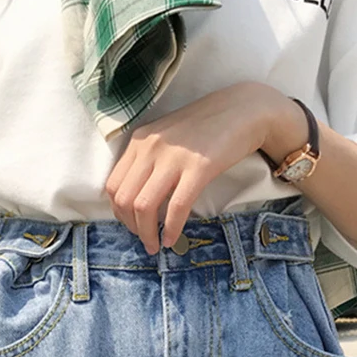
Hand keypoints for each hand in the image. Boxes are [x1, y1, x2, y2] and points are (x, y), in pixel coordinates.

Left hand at [105, 81, 306, 253]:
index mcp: (139, 141)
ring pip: (144, 207)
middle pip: (124, 199)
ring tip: (156, 245)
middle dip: (131, 227)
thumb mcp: (166, 138)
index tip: (132, 225)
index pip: (113, 185)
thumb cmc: (205, 128)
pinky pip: (176, 207)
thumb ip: (149, 161)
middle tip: (145, 240)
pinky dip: (171, 229)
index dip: (119, 213)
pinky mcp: (198, 168)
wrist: (243, 110)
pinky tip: (172, 239)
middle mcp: (150, 148)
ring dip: (147, 234)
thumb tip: (137, 200)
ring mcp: (173, 157)